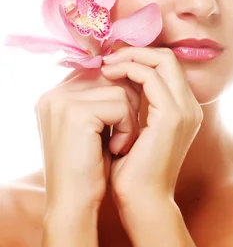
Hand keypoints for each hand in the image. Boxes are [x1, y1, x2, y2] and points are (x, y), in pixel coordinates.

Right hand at [36, 68, 139, 211]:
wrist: (74, 203)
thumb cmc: (91, 168)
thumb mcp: (96, 126)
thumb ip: (104, 97)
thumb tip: (136, 70)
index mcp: (57, 94)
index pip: (103, 71)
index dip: (123, 92)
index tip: (128, 117)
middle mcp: (55, 92)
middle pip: (114, 76)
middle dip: (129, 104)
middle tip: (123, 134)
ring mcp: (62, 100)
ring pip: (122, 90)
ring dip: (131, 118)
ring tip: (119, 144)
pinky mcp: (75, 112)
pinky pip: (121, 105)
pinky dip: (128, 127)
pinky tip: (117, 148)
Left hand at [101, 47, 202, 208]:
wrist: (141, 200)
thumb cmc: (133, 171)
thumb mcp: (135, 130)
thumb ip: (135, 105)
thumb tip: (115, 80)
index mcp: (184, 109)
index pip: (167, 67)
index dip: (141, 58)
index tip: (113, 61)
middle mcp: (190, 106)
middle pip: (168, 58)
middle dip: (136, 51)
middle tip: (108, 57)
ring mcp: (185, 110)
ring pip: (163, 61)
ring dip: (131, 57)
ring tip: (106, 65)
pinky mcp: (173, 115)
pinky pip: (152, 77)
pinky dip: (130, 70)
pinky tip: (110, 76)